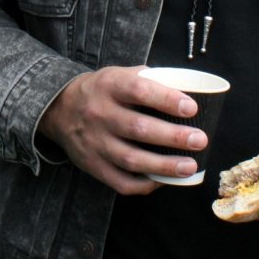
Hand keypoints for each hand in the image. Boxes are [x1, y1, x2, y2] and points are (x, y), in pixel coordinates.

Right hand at [37, 66, 207, 194]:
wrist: (59, 109)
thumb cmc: (101, 91)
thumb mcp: (118, 74)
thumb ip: (148, 79)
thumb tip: (186, 89)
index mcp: (108, 86)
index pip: (139, 91)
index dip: (166, 99)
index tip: (191, 107)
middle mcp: (99, 114)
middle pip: (138, 128)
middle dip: (172, 136)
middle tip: (199, 140)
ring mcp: (95, 143)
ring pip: (131, 159)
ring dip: (163, 166)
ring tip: (189, 166)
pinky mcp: (93, 166)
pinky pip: (121, 182)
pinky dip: (144, 185)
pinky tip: (164, 181)